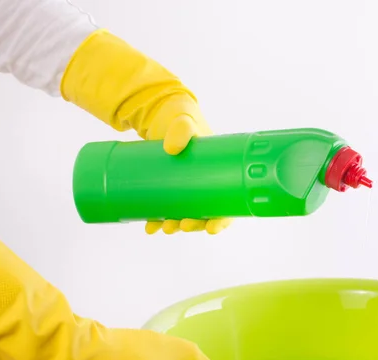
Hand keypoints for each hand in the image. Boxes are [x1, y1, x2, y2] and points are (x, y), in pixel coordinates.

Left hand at [141, 92, 232, 235]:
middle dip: (195, 225)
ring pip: (185, 214)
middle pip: (206, 214)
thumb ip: (181, 129)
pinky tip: (150, 227)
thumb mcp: (183, 120)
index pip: (227, 204)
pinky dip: (157, 219)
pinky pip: (164, 208)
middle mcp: (204, 183)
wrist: (159, 113)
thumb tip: (172, 148)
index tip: (213, 229)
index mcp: (219, 171)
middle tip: (183, 226)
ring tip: (164, 229)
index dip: (222, 220)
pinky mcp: (166, 185)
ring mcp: (185, 186)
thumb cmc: (180, 117)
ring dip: (176, 225)